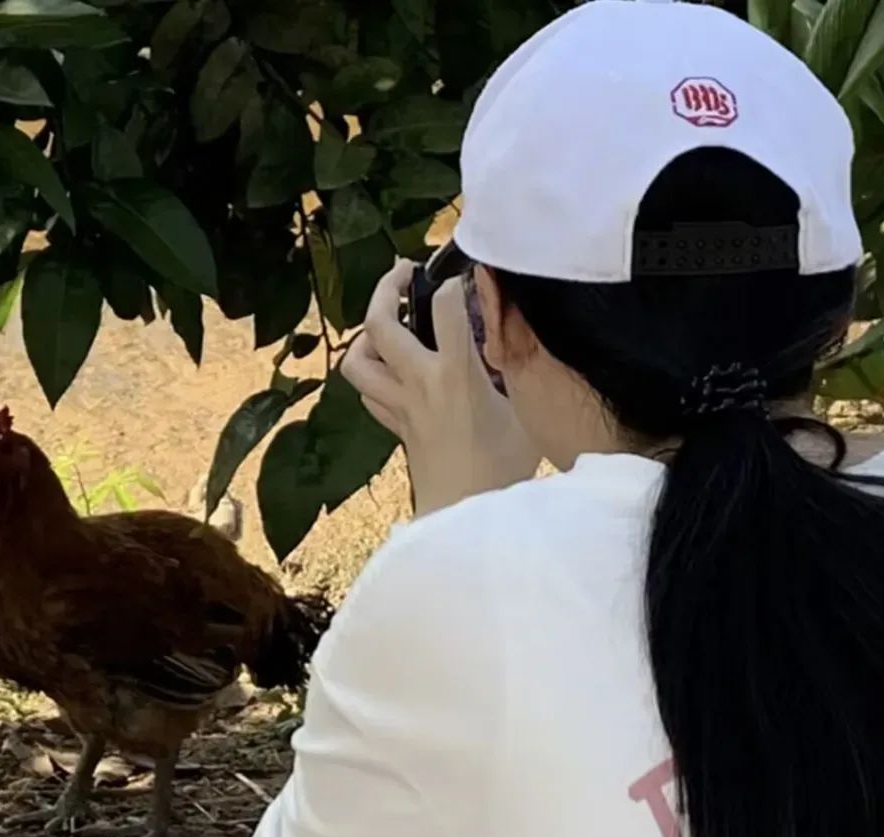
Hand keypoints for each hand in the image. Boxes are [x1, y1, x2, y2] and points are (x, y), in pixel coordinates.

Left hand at [341, 260, 540, 516]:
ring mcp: (400, 406)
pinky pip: (368, 393)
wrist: (468, 518)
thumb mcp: (525, 411)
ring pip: (357, 361)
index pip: (445, 305)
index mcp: (456, 373)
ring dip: (366, 337)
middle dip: (386, 287)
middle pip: (380, 323)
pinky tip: (393, 372)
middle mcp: (419, 382)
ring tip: (388, 324)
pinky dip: (373, 375)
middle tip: (404, 271)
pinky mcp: (396, 428)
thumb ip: (514, 371)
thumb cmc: (505, 470)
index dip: (452, 280)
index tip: (463, 274)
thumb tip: (509, 341)